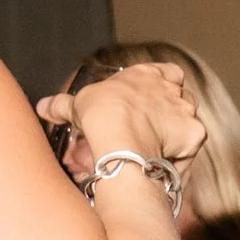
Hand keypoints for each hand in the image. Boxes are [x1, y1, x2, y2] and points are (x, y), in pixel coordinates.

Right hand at [40, 61, 205, 177]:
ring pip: (186, 123)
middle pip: (178, 100)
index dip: (160, 86)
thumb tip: (44, 107)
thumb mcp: (79, 103)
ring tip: (151, 151)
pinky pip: (188, 149)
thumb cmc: (102, 113)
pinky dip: (176, 159)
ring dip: (173, 136)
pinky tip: (159, 166)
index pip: (168, 73)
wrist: (121, 136)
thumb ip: (63, 104)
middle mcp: (174, 89)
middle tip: (147, 131)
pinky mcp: (195, 135)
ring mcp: (187, 112)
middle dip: (165, 115)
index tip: (149, 100)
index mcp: (150, 74)